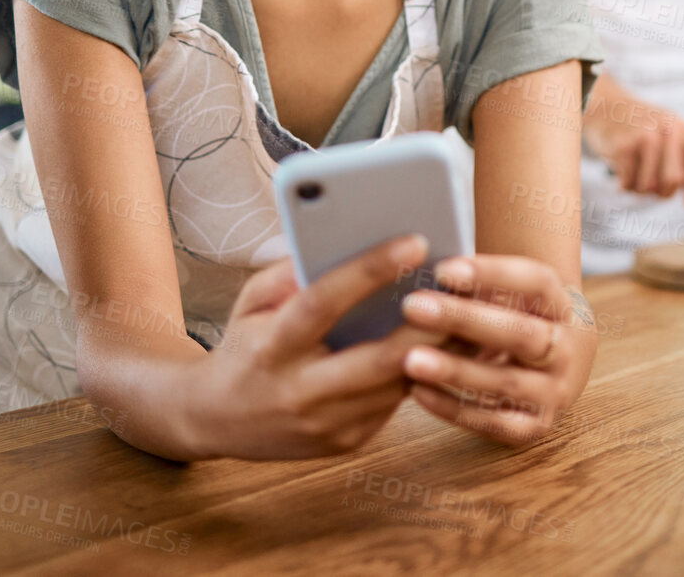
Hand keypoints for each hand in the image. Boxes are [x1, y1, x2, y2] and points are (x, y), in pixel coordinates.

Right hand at [184, 235, 444, 459]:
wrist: (215, 419)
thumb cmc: (244, 344)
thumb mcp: (252, 300)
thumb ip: (291, 271)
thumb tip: (345, 239)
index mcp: (272, 346)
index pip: (324, 302)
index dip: (370, 271)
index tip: (414, 241)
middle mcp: (298, 391)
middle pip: (377, 359)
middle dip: (426, 325)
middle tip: (463, 288)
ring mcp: (324, 425)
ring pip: (396, 386)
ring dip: (437, 351)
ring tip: (468, 312)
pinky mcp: (344, 443)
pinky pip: (393, 404)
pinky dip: (420, 374)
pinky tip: (445, 346)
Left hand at [398, 255, 596, 444]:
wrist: (561, 365)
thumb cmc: (522, 318)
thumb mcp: (517, 296)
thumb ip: (483, 287)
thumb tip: (431, 275)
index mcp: (565, 306)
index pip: (535, 282)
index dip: (491, 273)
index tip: (441, 270)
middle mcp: (568, 350)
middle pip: (520, 333)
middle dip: (464, 319)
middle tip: (412, 307)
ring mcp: (555, 392)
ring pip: (506, 382)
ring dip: (455, 370)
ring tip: (409, 358)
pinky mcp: (537, 427)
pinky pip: (493, 422)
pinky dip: (453, 408)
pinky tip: (418, 391)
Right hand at [584, 76, 683, 202]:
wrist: (607, 108)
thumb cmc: (641, 128)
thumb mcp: (668, 131)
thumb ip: (683, 157)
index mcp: (683, 127)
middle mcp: (667, 130)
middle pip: (675, 180)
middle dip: (664, 192)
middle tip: (654, 188)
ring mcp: (645, 137)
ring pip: (650, 186)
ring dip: (641, 190)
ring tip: (635, 176)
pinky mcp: (623, 147)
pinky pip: (629, 183)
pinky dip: (625, 185)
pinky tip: (622, 173)